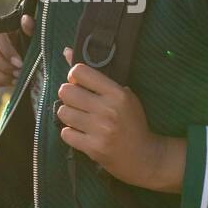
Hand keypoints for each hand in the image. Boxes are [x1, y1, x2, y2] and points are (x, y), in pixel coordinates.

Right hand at [0, 14, 34, 87]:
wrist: (32, 66)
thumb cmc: (33, 49)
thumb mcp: (35, 39)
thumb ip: (31, 29)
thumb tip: (25, 19)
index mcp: (3, 32)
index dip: (7, 51)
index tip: (20, 63)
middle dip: (5, 66)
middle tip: (19, 73)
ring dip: (0, 75)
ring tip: (16, 79)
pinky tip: (8, 82)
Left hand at [55, 45, 182, 192]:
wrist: (144, 156)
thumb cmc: (132, 122)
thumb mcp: (121, 95)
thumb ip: (94, 75)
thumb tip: (66, 51)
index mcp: (117, 93)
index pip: (79, 71)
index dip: (74, 76)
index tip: (79, 84)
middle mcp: (107, 109)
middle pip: (66, 91)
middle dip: (68, 96)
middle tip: (78, 102)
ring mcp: (100, 130)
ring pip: (63, 112)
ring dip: (68, 115)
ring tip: (80, 119)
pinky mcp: (93, 148)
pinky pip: (65, 133)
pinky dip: (70, 133)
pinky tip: (81, 133)